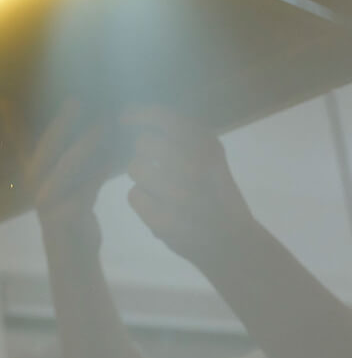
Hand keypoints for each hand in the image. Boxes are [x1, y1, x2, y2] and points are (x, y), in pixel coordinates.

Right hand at [5, 98, 114, 251]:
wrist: (73, 255)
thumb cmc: (72, 212)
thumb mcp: (63, 184)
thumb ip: (70, 158)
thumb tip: (93, 123)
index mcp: (32, 175)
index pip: (20, 144)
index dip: (12, 123)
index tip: (5, 100)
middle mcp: (35, 186)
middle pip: (47, 149)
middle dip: (61, 123)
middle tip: (76, 100)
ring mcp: (47, 203)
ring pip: (66, 167)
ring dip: (86, 143)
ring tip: (104, 125)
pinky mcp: (65, 218)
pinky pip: (84, 190)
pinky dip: (99, 173)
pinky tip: (112, 159)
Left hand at [123, 106, 256, 265]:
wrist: (232, 243)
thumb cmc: (214, 193)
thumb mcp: (208, 157)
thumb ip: (178, 135)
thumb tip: (132, 114)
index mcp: (209, 146)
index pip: (165, 118)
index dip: (139, 114)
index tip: (125, 117)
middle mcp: (197, 167)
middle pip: (144, 143)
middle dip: (143, 153)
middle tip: (156, 166)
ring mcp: (181, 196)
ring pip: (135, 167)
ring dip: (142, 177)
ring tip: (161, 190)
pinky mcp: (165, 220)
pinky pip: (134, 195)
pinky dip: (142, 202)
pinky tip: (160, 209)